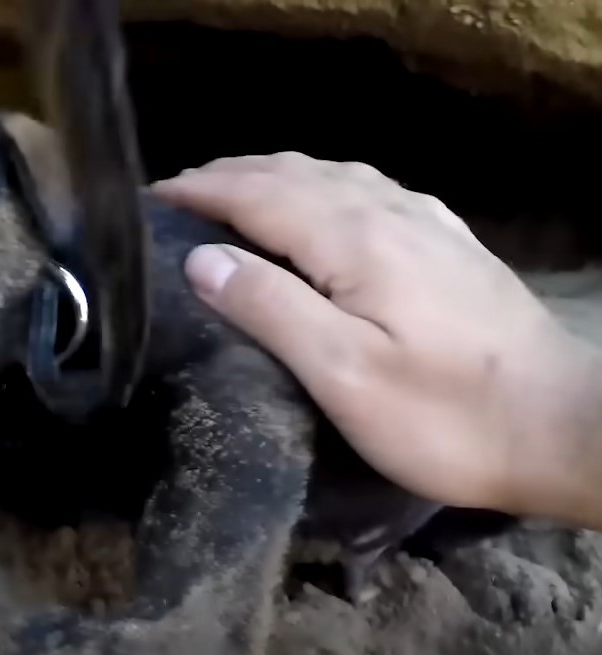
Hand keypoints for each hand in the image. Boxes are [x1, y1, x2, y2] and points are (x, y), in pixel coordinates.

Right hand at [152, 152, 593, 517]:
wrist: (560, 426)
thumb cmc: (443, 415)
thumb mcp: (342, 372)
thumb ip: (269, 307)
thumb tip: (202, 259)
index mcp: (354, 238)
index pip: (259, 193)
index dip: (200, 191)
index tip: (148, 200)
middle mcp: (390, 213)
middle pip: (295, 173)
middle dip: (230, 176)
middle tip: (177, 199)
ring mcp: (426, 225)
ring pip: (334, 176)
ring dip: (274, 178)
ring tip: (231, 198)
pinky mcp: (449, 246)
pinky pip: (369, 192)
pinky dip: (322, 189)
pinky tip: (323, 209)